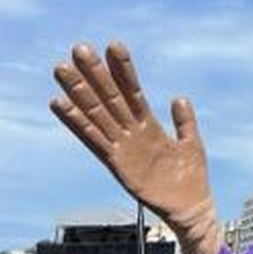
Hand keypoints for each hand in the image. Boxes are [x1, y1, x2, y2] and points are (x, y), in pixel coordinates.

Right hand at [50, 42, 210, 226]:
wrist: (191, 208)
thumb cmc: (191, 177)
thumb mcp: (191, 143)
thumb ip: (184, 122)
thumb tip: (178, 97)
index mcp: (150, 126)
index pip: (133, 91)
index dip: (124, 70)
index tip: (113, 45)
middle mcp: (131, 133)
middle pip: (110, 97)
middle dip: (95, 74)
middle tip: (79, 48)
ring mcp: (122, 147)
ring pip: (97, 113)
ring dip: (79, 92)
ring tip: (62, 69)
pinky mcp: (116, 164)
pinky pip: (94, 140)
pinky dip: (77, 123)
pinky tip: (60, 104)